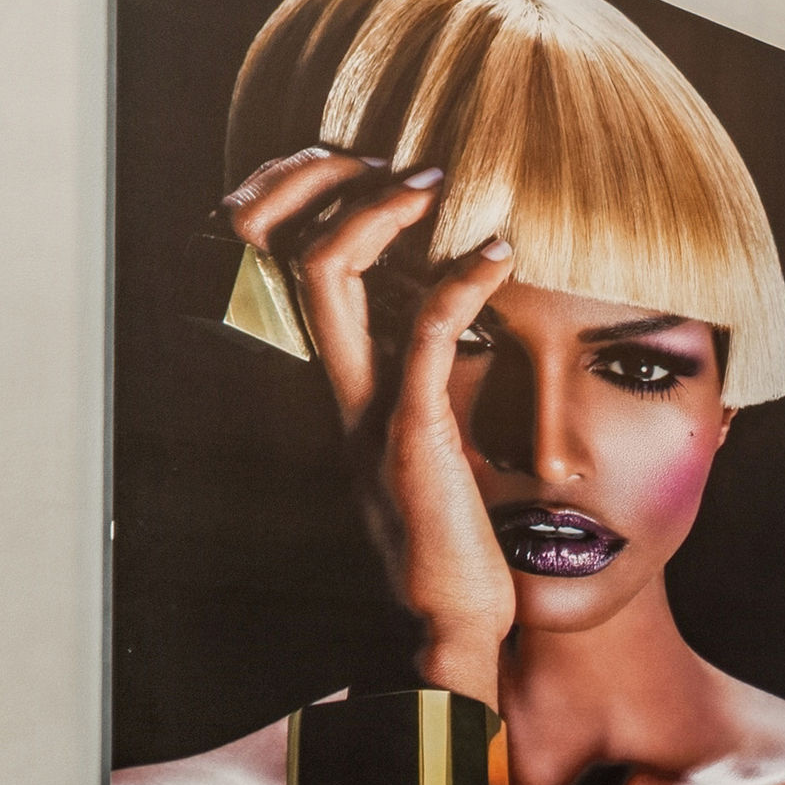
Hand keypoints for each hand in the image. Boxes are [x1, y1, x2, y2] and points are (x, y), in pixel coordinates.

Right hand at [220, 151, 515, 705]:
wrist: (452, 627)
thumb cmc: (461, 545)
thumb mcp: (443, 450)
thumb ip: (441, 393)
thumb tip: (479, 337)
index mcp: (347, 388)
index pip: (293, 270)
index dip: (311, 207)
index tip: (379, 173)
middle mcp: (341, 389)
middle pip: (284, 255)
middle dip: (319, 185)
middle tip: (392, 157)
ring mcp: (366, 410)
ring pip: (326, 279)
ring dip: (377, 213)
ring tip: (436, 182)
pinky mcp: (408, 436)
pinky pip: (419, 337)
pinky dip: (458, 283)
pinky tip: (501, 255)